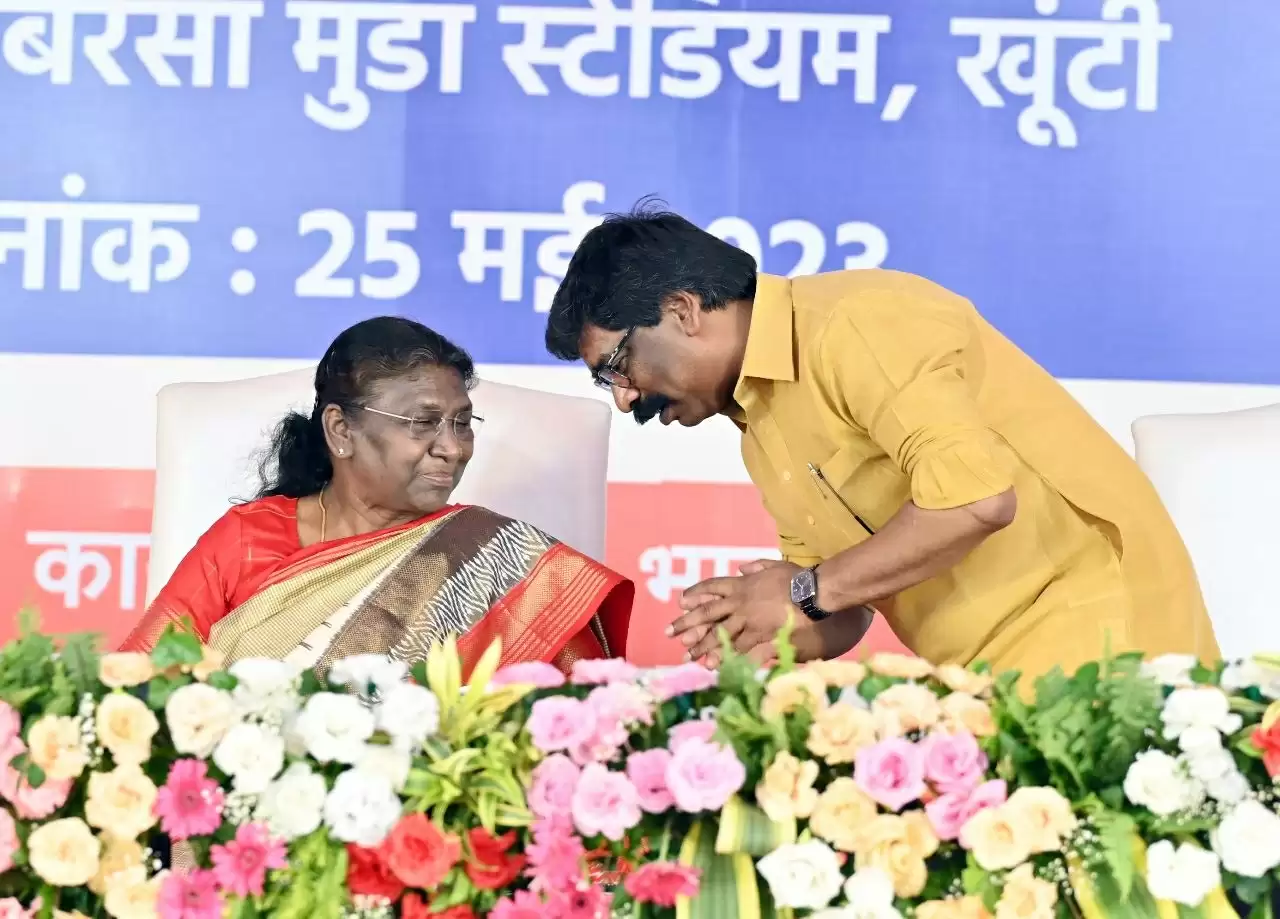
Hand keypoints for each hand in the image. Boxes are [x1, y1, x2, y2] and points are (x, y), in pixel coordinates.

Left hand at [668, 559, 814, 667]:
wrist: (813, 593)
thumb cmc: (798, 579)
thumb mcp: (776, 566)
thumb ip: (757, 567)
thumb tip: (742, 568)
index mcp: (743, 584)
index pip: (713, 587)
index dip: (696, 594)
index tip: (681, 602)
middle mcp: (740, 601)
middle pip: (708, 613)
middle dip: (687, 623)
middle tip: (669, 632)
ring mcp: (748, 619)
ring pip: (720, 634)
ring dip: (703, 646)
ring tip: (688, 656)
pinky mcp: (760, 634)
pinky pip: (739, 648)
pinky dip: (726, 656)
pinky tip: (714, 665)